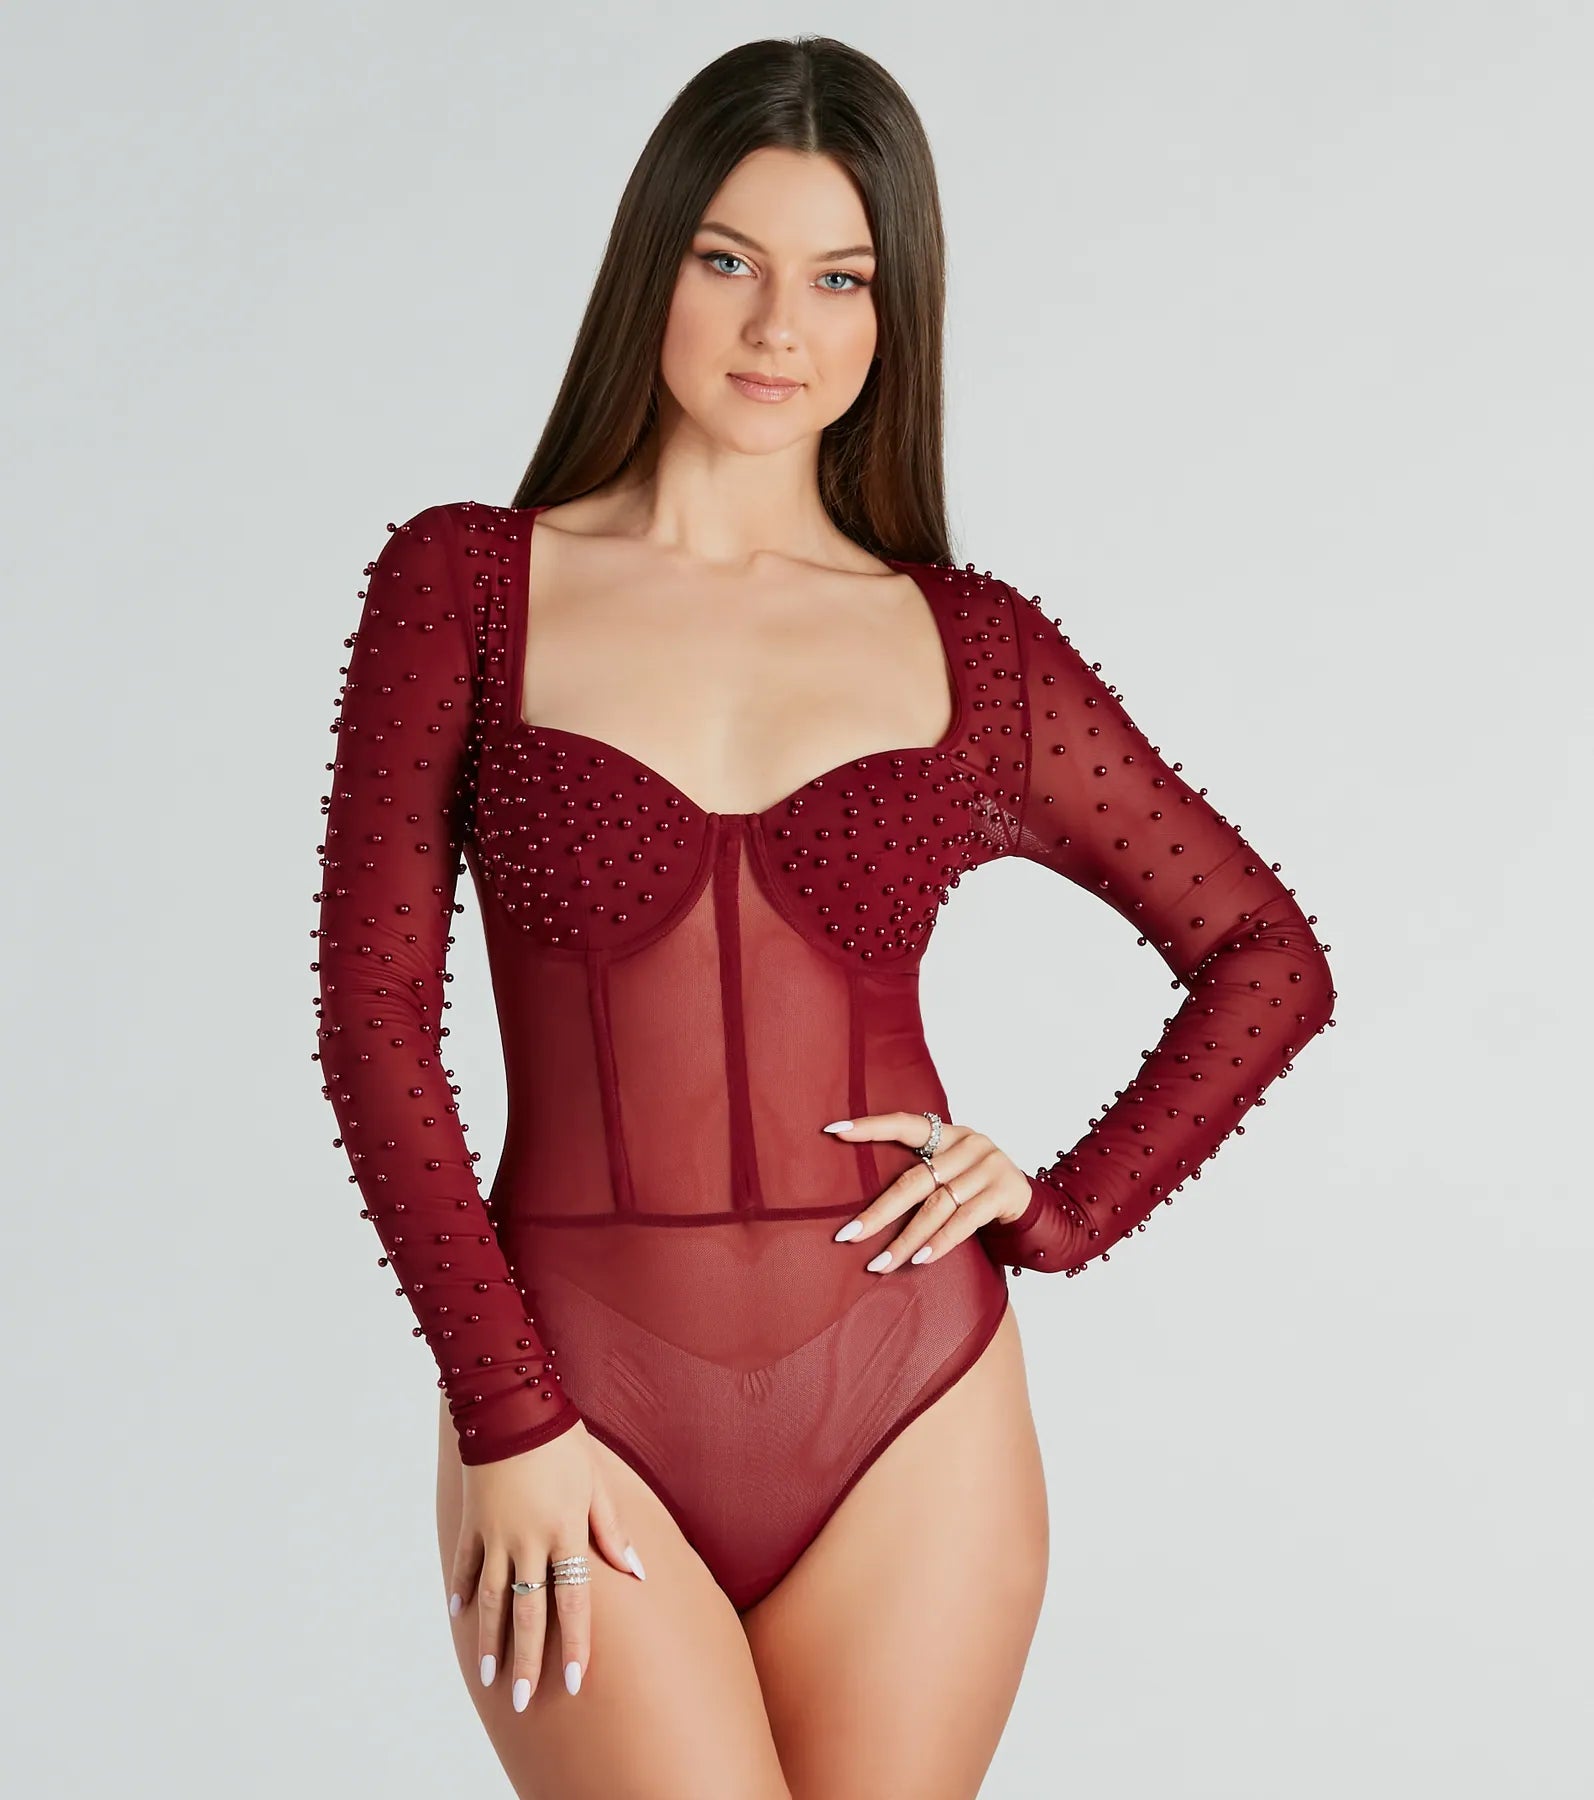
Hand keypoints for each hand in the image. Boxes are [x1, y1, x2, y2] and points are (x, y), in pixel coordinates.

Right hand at [447, 1421, 645, 1710]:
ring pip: (491, 1598)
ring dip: (490, 1640)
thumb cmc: (562, 1442)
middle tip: (524, 1702)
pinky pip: (464, 1564)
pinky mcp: (472, 1521)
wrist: (511, 1405)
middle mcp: (529, 1541)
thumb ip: (612, 1532)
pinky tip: (458, 1617)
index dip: (576, 1645)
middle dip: (529, 1661)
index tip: (575, 1684)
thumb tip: (637, 1572)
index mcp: (565, 1533)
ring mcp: (496, 1534)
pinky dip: (460, 1590)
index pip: (573, 1602)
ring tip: (490, 1678)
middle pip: (529, 1612)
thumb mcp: (596, 1484)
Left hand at [821, 1111, 1032, 1272]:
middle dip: (879, 1212)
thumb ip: (921, 1175)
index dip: (870, 1127)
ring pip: (936, 1207)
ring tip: (879, 1264)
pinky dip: (939, 1243)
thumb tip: (864, 1204)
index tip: (833, 1131)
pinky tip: (918, 1260)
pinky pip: (964, 1222)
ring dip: (905, 1240)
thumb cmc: (976, 1188)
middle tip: (848, 1235)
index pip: (904, 1124)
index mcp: (949, 1133)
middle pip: (914, 1180)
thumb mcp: (952, 1171)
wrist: (1029, 1202)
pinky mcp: (1003, 1192)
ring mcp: (988, 1167)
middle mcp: (969, 1143)